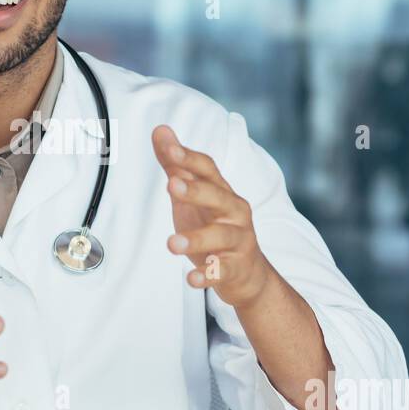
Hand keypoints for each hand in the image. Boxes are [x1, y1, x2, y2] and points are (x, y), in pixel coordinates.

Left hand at [152, 124, 273, 308]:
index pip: (208, 169)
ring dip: (196, 238)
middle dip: (196, 190)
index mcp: (222, 191)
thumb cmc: (216, 228)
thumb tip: (160, 130)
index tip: (168, 147)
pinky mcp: (236, 268)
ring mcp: (238, 241)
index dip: (189, 158)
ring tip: (172, 244)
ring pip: (220, 236)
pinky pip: (221, 271)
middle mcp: (234, 212)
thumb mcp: (195, 197)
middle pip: (218, 197)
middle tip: (171, 184)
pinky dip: (207, 275)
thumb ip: (177, 165)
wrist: (248, 274)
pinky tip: (191, 279)